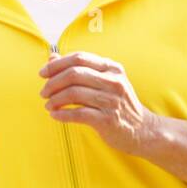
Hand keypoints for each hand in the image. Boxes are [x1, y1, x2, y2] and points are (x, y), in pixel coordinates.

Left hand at [39, 51, 156, 154]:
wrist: (143, 130)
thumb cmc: (117, 103)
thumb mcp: (103, 81)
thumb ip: (79, 69)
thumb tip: (51, 57)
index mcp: (111, 68)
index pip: (79, 58)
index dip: (57, 65)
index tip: (42, 73)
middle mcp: (113, 81)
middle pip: (74, 74)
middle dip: (53, 83)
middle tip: (43, 92)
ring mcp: (112, 101)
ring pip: (73, 93)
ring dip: (55, 99)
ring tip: (48, 105)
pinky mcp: (108, 119)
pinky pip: (78, 114)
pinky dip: (62, 114)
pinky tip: (55, 115)